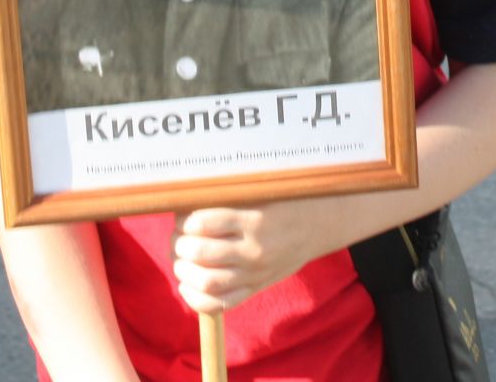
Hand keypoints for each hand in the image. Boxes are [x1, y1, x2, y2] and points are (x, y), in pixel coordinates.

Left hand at [172, 201, 332, 314]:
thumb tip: (185, 200)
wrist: (317, 224)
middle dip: (179, 245)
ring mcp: (255, 273)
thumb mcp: (258, 191)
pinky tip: (187, 285)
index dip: (183, 220)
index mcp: (253, 219)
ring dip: (183, 270)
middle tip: (177, 237)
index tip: (182, 216)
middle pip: (200, 253)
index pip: (202, 223)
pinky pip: (220, 304)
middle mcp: (253, 249)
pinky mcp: (255, 288)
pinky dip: (196, 299)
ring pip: (207, 281)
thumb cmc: (282, 200)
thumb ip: (226, 197)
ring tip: (181, 259)